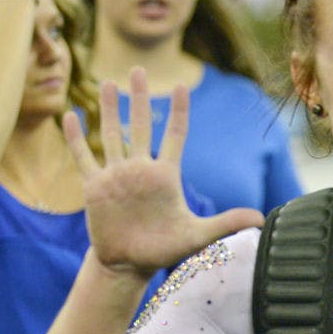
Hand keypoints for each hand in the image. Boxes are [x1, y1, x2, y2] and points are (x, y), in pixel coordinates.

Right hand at [62, 67, 263, 277]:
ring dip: (107, 109)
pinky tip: (70, 115)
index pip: (175, 135)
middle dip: (139, 97)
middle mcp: (141, 169)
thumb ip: (227, 223)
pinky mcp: (95, 188)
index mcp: (166, 175)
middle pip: (140, 125)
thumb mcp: (198, 236)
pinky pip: (84, 158)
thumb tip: (262, 219)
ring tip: (106, 82)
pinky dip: (76, 138)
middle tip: (139, 69)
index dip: (178, 111)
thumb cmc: (165, 248)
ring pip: (111, 134)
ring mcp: (117, 176)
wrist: (130, 263)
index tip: (182, 87)